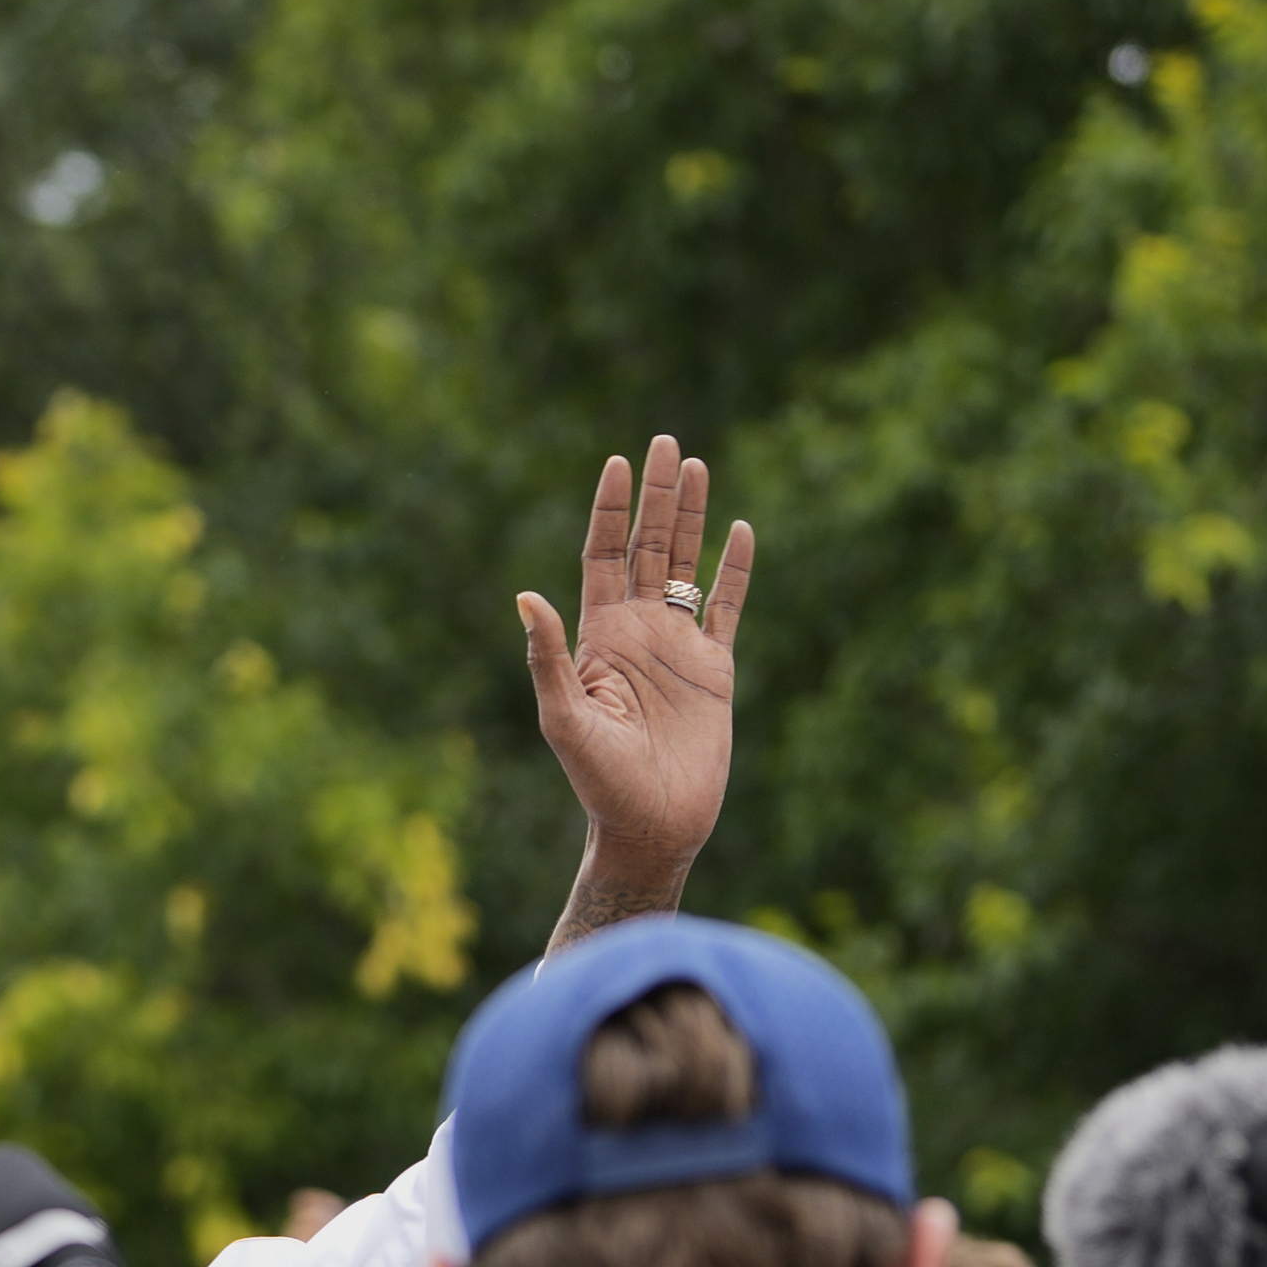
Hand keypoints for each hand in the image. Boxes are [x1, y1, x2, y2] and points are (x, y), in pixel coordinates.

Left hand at [523, 436, 750, 937]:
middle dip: (657, 497)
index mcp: (599, 637)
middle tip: (666, 442)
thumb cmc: (598, 782)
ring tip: (698, 465)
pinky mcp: (716, 670)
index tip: (617, 463)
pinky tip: (741, 530)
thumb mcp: (565, 719)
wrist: (651, 824)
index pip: (604, 556)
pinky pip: (727, 608)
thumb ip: (548, 658)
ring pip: (688, 566)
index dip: (610, 510)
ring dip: (692, 518)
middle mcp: (638, 633)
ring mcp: (678, 648)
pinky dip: (736, 570)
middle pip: (649, 547)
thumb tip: (525, 596)